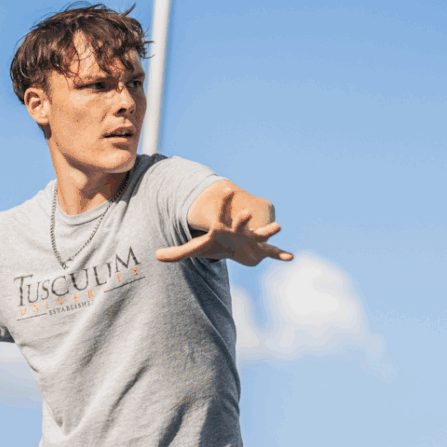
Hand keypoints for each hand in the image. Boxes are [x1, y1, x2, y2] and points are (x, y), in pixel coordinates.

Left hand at [155, 185, 292, 266]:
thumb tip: (155, 256)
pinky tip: (291, 257)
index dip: (223, 203)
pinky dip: (281, 255)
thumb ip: (176, 252)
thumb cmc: (216, 243)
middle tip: (245, 213)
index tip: (226, 189)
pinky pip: (272, 252)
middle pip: (241, 224)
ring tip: (279, 227)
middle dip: (244, 219)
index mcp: (224, 227)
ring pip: (261, 235)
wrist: (234, 245)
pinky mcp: (260, 250)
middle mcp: (239, 230)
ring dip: (269, 232)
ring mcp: (252, 239)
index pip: (221, 213)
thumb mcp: (195, 249)